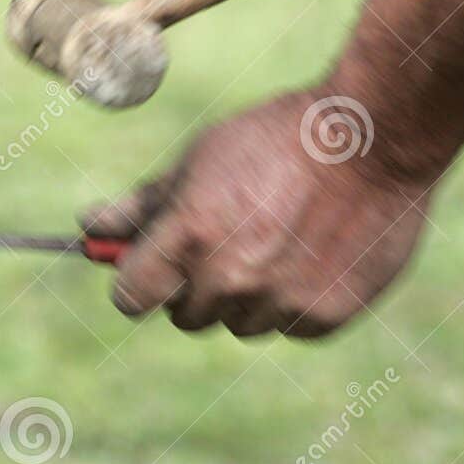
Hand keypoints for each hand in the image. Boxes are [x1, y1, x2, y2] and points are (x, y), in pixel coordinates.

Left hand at [81, 91, 437, 337]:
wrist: (375, 136)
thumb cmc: (275, 139)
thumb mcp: (199, 160)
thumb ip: (142, 205)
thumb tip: (89, 227)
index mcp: (189, 237)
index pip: (130, 297)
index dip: (136, 282)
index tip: (148, 270)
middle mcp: (230, 279)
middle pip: (184, 315)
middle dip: (194, 285)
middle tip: (226, 239)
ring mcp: (279, 303)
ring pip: (238, 325)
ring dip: (245, 297)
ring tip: (277, 238)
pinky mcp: (325, 318)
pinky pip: (287, 327)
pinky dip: (292, 302)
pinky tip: (311, 253)